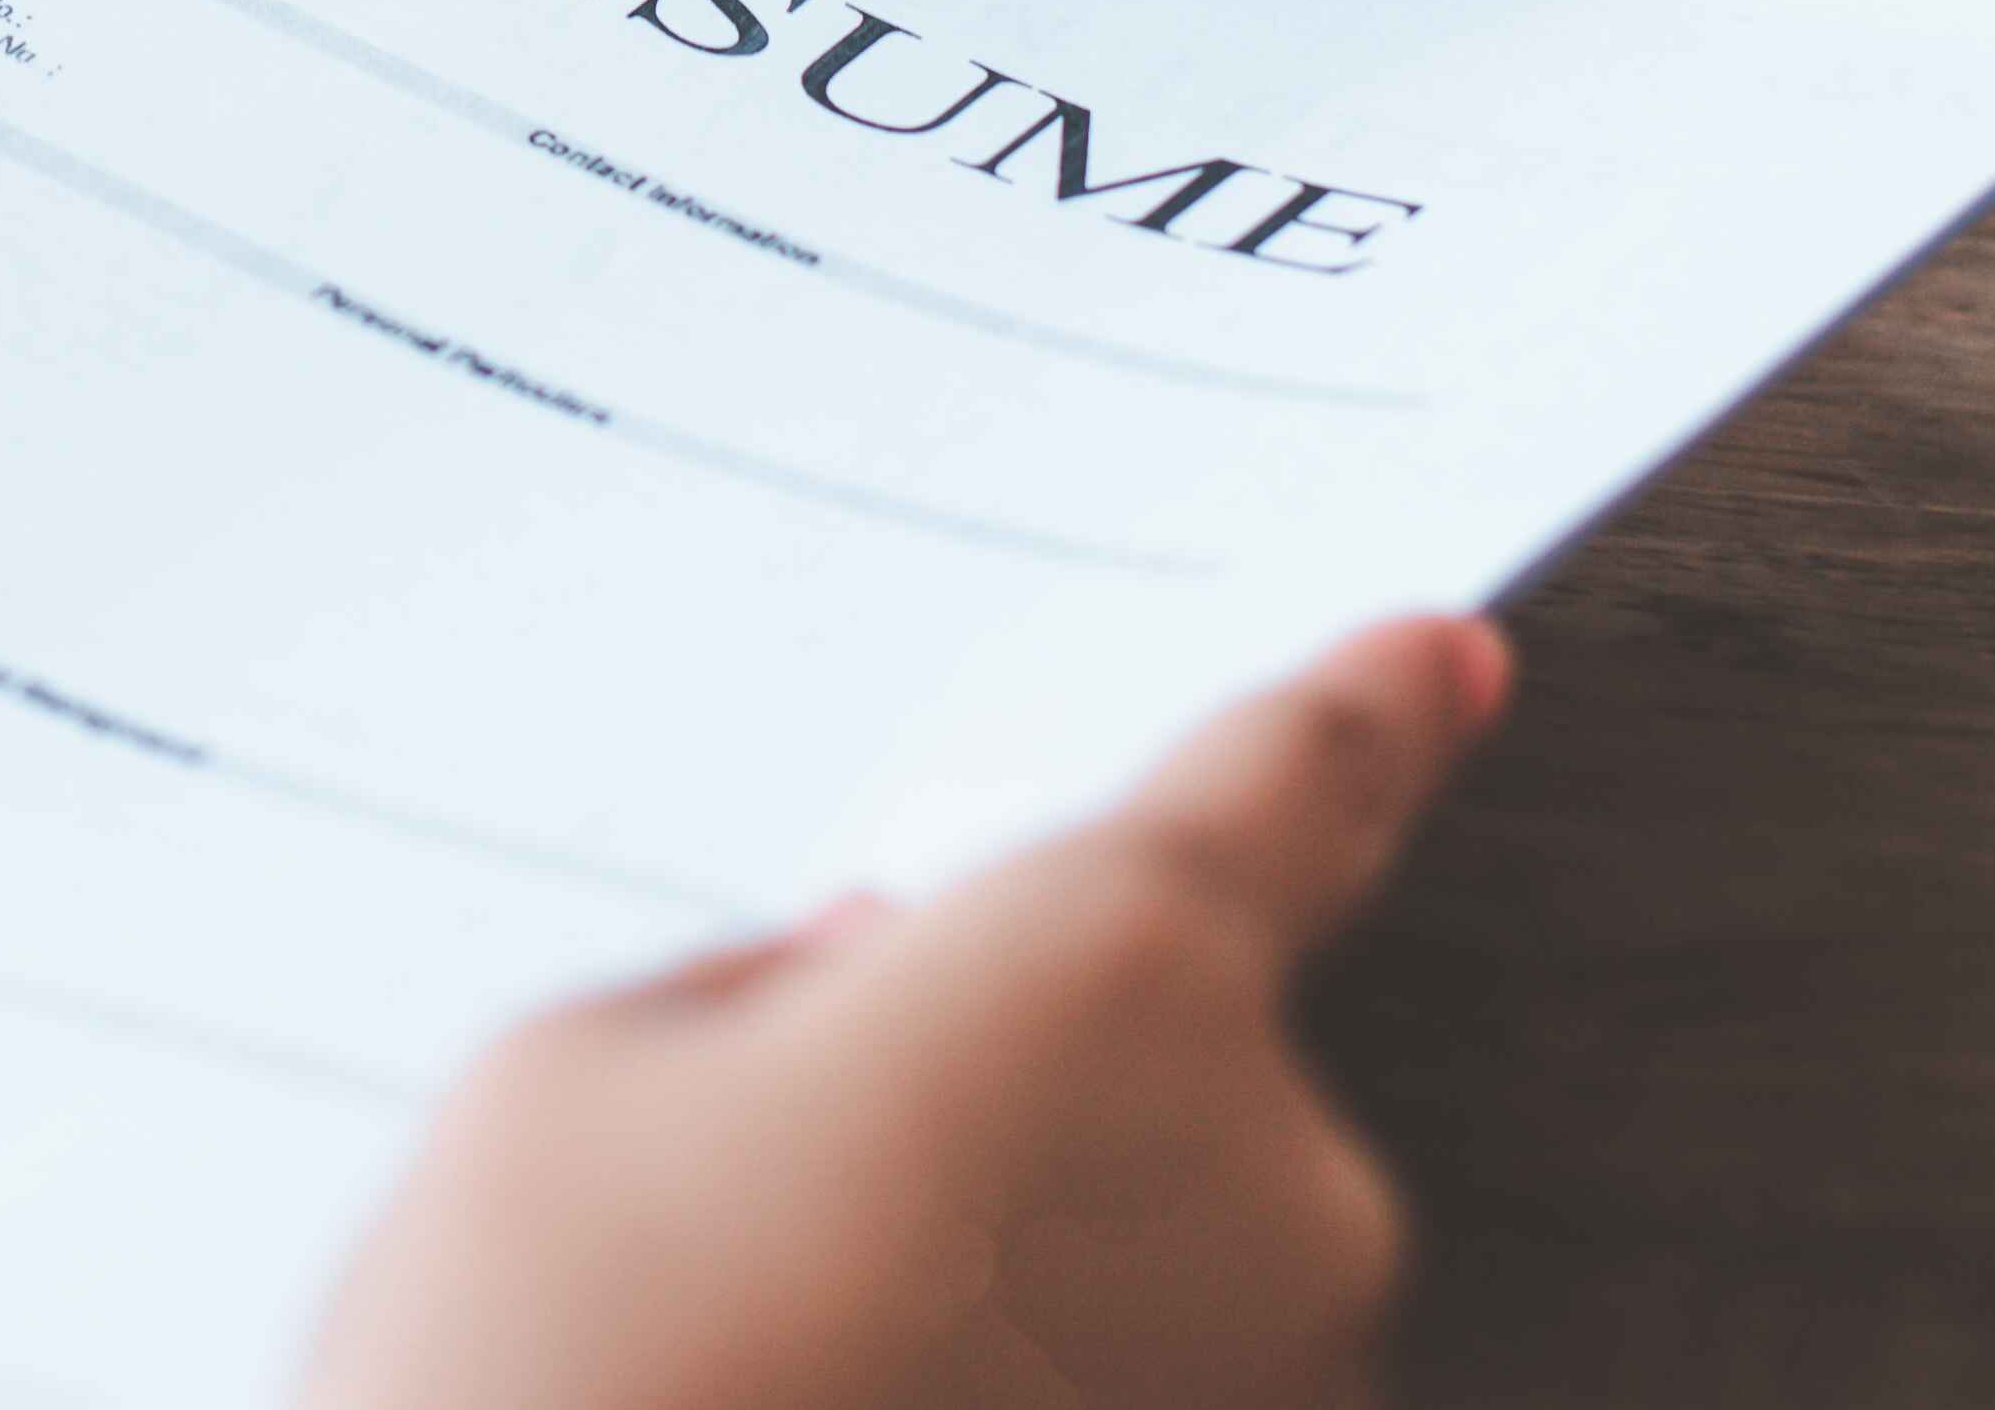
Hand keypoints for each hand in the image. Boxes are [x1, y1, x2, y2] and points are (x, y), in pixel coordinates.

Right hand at [300, 616, 1509, 1409]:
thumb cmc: (545, 1361)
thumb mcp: (579, 1081)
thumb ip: (767, 995)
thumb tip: (866, 981)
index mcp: (1106, 960)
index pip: (1293, 784)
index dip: (1376, 707)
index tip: (1448, 658)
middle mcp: (1256, 1162)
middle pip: (1178, 1043)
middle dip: (1038, 1081)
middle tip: (825, 1182)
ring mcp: (1276, 1371)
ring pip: (1159, 1244)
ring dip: (1028, 1259)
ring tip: (804, 1333)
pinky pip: (1151, 1380)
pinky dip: (1035, 1373)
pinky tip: (866, 1384)